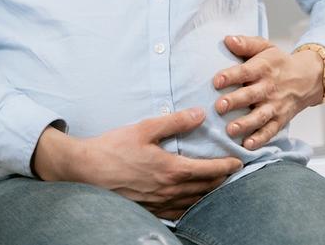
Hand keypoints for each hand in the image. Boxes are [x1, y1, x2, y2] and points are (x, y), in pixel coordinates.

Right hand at [33, 108, 242, 220]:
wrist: (86, 171)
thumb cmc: (113, 148)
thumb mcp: (144, 129)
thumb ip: (174, 122)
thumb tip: (199, 114)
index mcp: (171, 169)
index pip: (210, 171)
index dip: (227, 166)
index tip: (238, 162)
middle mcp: (169, 190)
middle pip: (206, 188)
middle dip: (222, 180)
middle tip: (232, 172)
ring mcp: (159, 203)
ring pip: (194, 202)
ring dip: (209, 194)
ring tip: (217, 185)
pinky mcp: (149, 209)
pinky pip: (178, 211)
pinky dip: (190, 205)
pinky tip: (190, 200)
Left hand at [213, 35, 323, 149]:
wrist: (308, 77)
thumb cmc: (278, 62)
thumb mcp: (265, 47)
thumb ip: (246, 44)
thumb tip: (227, 40)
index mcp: (263, 68)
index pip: (245, 72)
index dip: (231, 76)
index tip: (216, 81)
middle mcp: (269, 88)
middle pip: (250, 95)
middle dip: (235, 101)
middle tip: (219, 106)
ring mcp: (275, 105)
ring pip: (260, 116)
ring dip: (245, 123)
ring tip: (230, 130)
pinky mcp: (280, 119)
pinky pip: (270, 131)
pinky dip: (260, 139)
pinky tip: (247, 145)